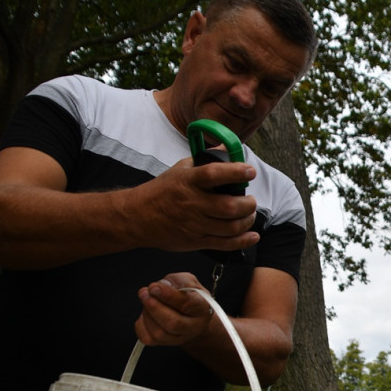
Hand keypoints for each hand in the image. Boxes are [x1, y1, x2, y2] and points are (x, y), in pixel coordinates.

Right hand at [126, 157, 259, 253]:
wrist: (137, 216)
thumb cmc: (163, 190)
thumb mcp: (180, 169)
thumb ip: (205, 160)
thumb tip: (227, 147)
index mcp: (188, 181)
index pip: (213, 174)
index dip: (235, 172)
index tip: (249, 171)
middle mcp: (192, 203)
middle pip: (228, 206)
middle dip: (248, 204)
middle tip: (251, 200)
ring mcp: (194, 224)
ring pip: (230, 227)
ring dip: (247, 221)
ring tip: (249, 214)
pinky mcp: (196, 241)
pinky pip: (224, 244)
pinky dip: (243, 240)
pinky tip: (252, 235)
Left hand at [134, 273, 214, 346]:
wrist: (193, 315)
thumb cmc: (189, 295)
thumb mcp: (188, 281)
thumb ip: (175, 282)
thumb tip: (157, 288)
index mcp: (202, 308)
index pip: (187, 304)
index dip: (168, 295)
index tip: (153, 287)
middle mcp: (194, 326)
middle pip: (173, 323)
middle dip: (154, 307)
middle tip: (144, 293)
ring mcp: (180, 337)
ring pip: (159, 333)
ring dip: (147, 314)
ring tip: (147, 300)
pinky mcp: (165, 343)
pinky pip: (148, 339)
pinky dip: (141, 325)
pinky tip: (146, 314)